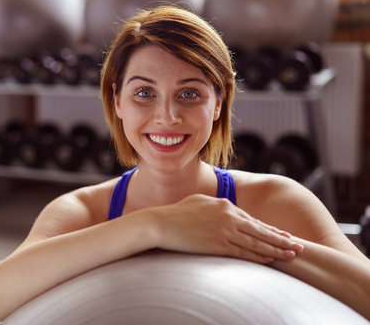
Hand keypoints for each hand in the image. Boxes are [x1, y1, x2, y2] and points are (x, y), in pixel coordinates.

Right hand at [149, 194, 303, 263]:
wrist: (162, 223)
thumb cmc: (178, 212)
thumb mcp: (201, 201)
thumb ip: (218, 205)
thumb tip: (228, 208)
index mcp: (225, 205)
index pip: (254, 220)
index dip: (271, 230)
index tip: (286, 235)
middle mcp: (229, 216)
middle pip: (261, 231)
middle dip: (282, 240)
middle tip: (299, 247)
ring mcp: (224, 231)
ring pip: (256, 243)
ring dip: (275, 250)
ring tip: (291, 255)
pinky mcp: (217, 244)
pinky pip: (243, 252)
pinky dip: (258, 256)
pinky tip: (269, 260)